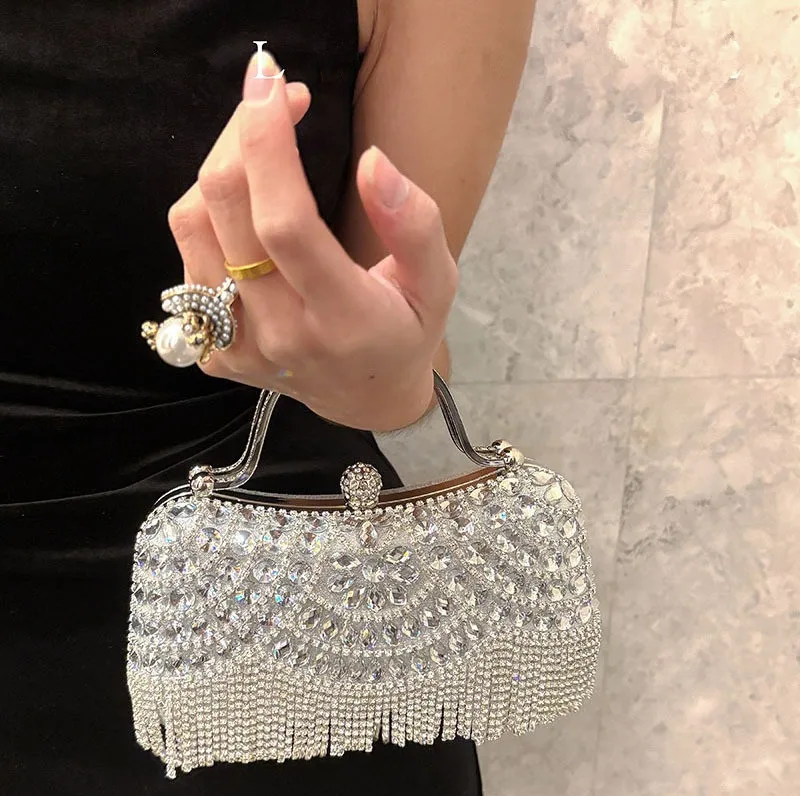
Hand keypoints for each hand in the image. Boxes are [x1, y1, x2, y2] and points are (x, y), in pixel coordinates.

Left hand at [166, 50, 457, 431]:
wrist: (367, 401)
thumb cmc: (406, 333)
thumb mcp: (438, 283)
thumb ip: (415, 225)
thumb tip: (373, 163)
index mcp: (343, 319)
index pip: (285, 224)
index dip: (270, 145)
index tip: (275, 87)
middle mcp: (280, 337)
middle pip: (227, 213)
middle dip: (242, 134)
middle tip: (272, 101)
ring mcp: (239, 349)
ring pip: (193, 229)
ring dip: (220, 168)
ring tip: (260, 152)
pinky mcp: (216, 353)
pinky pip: (188, 261)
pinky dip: (209, 217)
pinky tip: (246, 211)